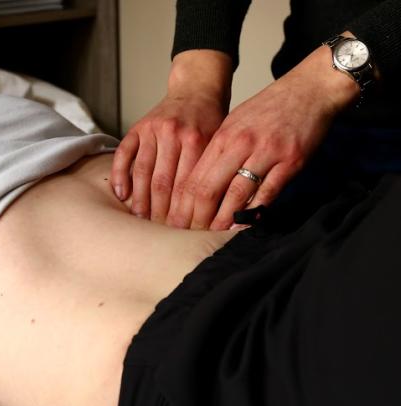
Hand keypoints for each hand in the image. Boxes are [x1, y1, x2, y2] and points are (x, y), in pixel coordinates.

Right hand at [111, 50, 232, 223]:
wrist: (197, 90)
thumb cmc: (210, 122)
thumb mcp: (221, 143)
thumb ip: (214, 173)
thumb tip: (212, 213)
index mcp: (198, 141)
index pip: (187, 186)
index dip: (183, 212)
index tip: (181, 232)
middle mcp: (174, 134)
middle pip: (163, 183)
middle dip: (161, 212)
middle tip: (160, 232)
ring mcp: (152, 130)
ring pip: (143, 173)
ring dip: (140, 200)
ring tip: (141, 220)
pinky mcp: (137, 127)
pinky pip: (124, 155)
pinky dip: (120, 176)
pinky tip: (121, 195)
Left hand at [168, 39, 360, 230]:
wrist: (309, 89)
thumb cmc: (268, 109)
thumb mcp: (235, 123)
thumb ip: (219, 152)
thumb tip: (200, 185)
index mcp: (222, 136)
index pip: (194, 178)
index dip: (182, 205)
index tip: (176, 222)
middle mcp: (240, 144)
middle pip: (209, 189)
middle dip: (196, 216)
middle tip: (188, 235)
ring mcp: (266, 152)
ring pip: (236, 194)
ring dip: (223, 220)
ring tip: (213, 235)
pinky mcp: (290, 160)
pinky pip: (268, 192)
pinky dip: (256, 211)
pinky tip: (245, 224)